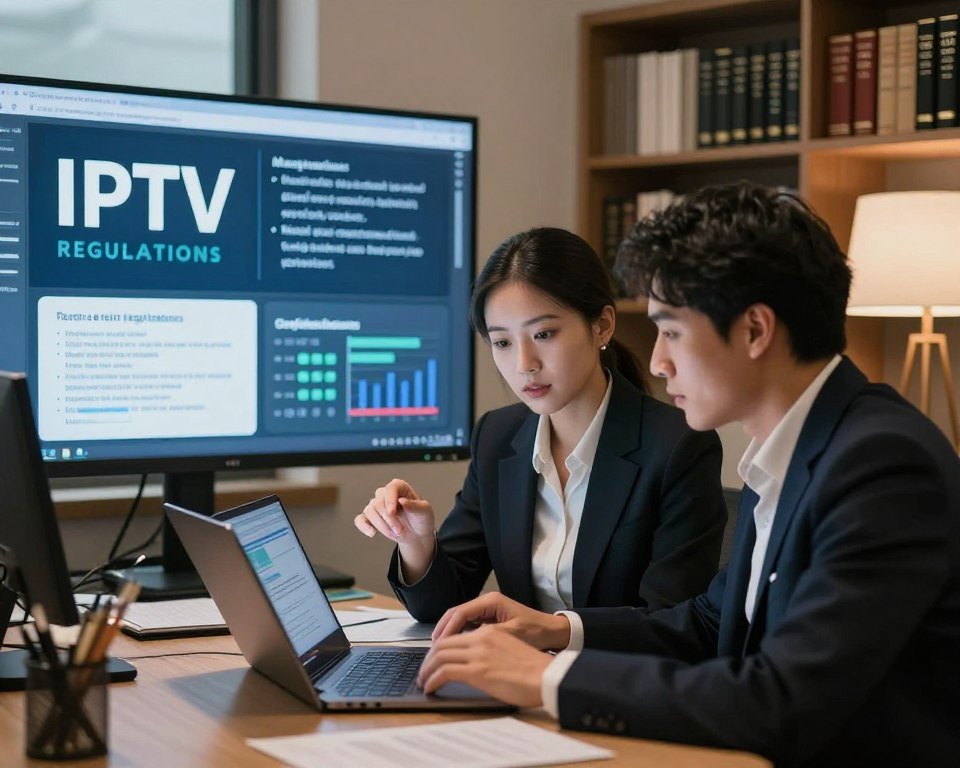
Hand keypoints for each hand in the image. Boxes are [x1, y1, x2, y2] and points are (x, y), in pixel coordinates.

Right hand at [354, 478, 435, 545]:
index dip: (390, 499)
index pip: (391, 488)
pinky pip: (360, 519)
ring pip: (370, 511)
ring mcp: (376, 505)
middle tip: (400, 531)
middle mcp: (386, 494)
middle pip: (379, 503)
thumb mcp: (425, 512)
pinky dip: (363, 526)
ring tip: (394, 533)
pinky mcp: (370, 518)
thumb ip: (415, 506)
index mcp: (400, 487)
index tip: (392, 512)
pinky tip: (372, 533)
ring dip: (381, 525)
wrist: (417, 534)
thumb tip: (402, 500)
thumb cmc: (421, 519)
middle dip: (389, 520)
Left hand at [417, 625, 551, 707]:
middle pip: (442, 644)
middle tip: (424, 672)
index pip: (455, 636)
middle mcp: (481, 638)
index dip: (439, 648)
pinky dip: (433, 679)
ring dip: (427, 670)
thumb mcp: (510, 649)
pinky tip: (430, 687)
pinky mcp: (477, 671)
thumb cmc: (535, 669)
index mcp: (490, 632)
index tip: (434, 660)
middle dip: (428, 659)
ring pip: (439, 656)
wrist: (546, 676)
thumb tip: (478, 664)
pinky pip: (444, 672)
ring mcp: (478, 654)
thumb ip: (491, 650)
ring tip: (423, 681)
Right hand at [433, 592, 570, 650]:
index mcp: (491, 602)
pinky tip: (453, 648)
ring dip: (449, 633)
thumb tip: (463, 644)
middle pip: (456, 614)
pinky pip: (468, 624)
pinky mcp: (489, 618)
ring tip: (438, 650)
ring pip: (460, 619)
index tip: (437, 646)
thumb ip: (486, 636)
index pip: (460, 613)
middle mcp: (486, 602)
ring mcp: (487, 609)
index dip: (447, 630)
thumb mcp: (511, 635)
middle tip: (432, 649)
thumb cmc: (536, 633)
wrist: (553, 632)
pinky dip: (458, 635)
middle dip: (443, 630)